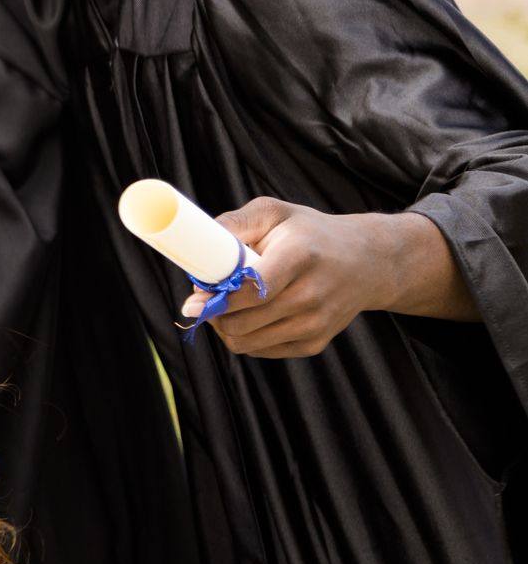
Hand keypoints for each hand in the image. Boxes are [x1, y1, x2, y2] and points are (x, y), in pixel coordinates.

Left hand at [188, 198, 400, 357]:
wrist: (368, 262)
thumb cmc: (311, 233)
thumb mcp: (274, 213)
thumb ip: (233, 225)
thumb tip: (198, 258)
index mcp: (300, 256)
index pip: (251, 291)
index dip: (216, 297)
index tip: (196, 294)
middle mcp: (312, 294)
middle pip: (242, 322)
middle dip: (213, 313)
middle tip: (206, 298)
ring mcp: (316, 323)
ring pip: (245, 342)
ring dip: (224, 327)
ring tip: (224, 306)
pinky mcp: (315, 343)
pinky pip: (259, 350)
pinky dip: (244, 336)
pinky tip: (249, 315)